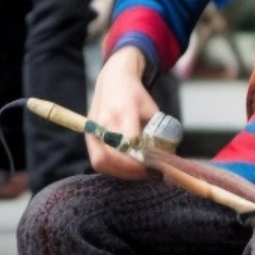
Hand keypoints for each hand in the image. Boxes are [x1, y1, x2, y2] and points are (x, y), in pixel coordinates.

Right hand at [87, 49, 156, 179]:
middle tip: (146, 174)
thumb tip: (166, 157)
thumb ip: (156, 132)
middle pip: (109, 157)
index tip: (153, 167)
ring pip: (100, 161)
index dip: (138, 160)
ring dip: (119, 172)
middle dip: (128, 171)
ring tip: (137, 173)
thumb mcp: (151, 109)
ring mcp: (93, 129)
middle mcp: (104, 122)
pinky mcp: (88, 135)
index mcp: (123, 112)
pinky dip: (111, 168)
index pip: (127, 143)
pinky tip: (125, 169)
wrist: (114, 80)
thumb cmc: (136, 95)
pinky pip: (97, 158)